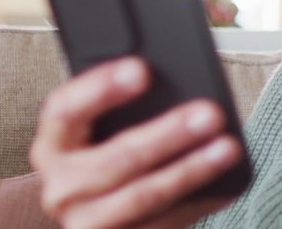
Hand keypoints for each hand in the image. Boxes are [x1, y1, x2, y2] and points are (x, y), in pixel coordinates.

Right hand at [30, 57, 242, 228]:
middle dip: (167, 134)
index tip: (141, 69)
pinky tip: (225, 186)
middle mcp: (62, 187)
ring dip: (190, 170)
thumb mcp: (101, 128)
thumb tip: (179, 81)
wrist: (97, 214)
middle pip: (116, 158)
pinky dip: (197, 204)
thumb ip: (125, 106)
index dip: (100, 88)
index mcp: (54, 145)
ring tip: (227, 147)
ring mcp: (87, 223)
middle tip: (210, 113)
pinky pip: (161, 225)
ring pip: (142, 196)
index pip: (65, 110)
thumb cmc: (107, 154)